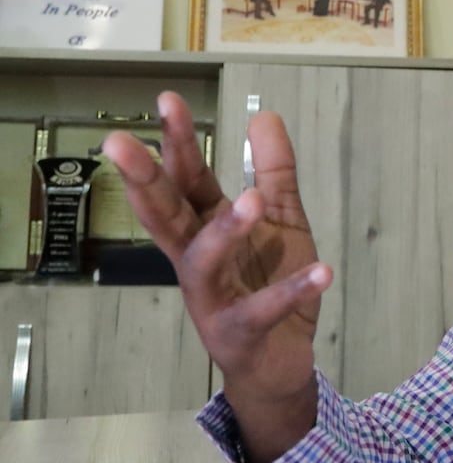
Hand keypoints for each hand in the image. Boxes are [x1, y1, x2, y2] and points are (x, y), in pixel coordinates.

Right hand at [102, 91, 330, 462]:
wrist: (280, 362)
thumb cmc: (270, 284)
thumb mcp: (282, 221)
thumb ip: (274, 173)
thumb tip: (264, 115)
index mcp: (205, 230)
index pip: (185, 180)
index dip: (176, 143)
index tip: (167, 100)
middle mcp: (197, 263)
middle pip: (165, 216)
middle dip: (144, 179)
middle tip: (121, 143)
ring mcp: (212, 300)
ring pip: (203, 263)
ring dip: (224, 231)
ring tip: (250, 200)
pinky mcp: (240, 334)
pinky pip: (263, 311)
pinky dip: (291, 291)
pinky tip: (322, 271)